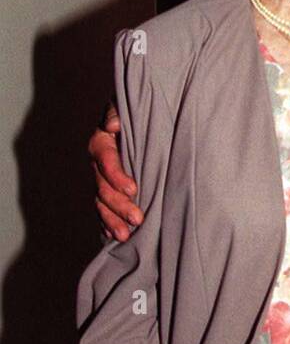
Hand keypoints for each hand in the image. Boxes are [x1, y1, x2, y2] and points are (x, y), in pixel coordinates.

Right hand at [90, 103, 141, 241]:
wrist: (139, 119)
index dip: (117, 176)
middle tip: (137, 219)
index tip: (133, 189)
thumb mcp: (126, 108)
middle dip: (119, 205)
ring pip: (102, 202)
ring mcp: (101, 179)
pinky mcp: (109, 189)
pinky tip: (115, 235)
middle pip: (103, 187)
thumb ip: (118, 114)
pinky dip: (107, 222)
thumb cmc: (135, 112)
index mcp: (101, 143)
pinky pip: (104, 208)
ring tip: (125, 235)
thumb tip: (112, 126)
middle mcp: (97, 164)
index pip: (106, 161)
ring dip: (112, 219)